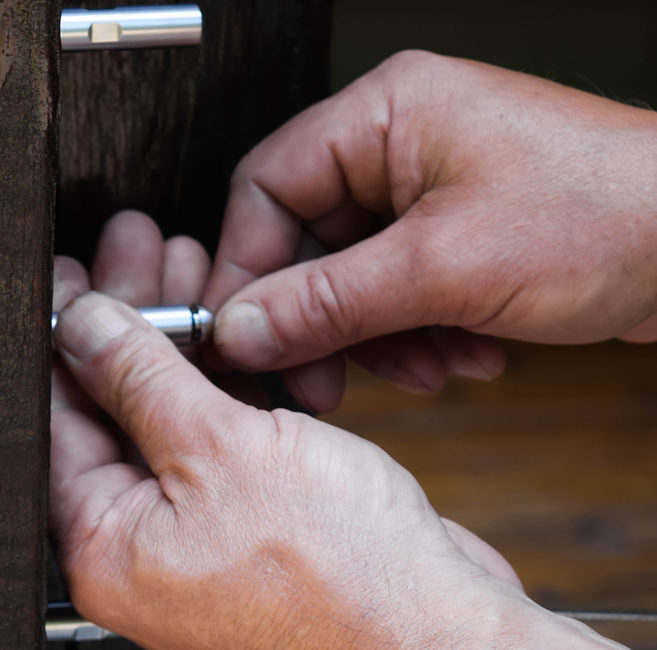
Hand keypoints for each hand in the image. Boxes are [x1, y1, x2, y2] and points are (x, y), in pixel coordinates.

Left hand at [51, 292, 618, 647]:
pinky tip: (224, 326)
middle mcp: (143, 545)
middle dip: (126, 320)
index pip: (59, 416)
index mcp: (108, 544)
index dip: (66, 333)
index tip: (75, 272)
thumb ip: (143, 381)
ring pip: (166, 413)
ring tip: (181, 261)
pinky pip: (214, 436)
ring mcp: (199, 532)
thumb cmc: (342, 573)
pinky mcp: (250, 520)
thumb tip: (83, 327)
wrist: (443, 634)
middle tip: (135, 247)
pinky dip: (218, 379)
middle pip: (112, 408)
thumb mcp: (221, 451)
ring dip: (173, 337)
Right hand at [204, 50, 656, 407]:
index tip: (240, 334)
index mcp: (383, 114)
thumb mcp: (445, 267)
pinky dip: (420, 334)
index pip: (266, 186)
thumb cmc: (609, 213)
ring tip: (426, 368)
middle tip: (322, 380)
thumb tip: (242, 327)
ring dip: (380, 337)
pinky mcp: (456, 232)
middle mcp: (398, 144)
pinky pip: (399, 290)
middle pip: (307, 240)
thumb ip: (328, 300)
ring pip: (352, 277)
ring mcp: (429, 190)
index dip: (245, 267)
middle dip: (321, 319)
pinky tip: (463, 354)